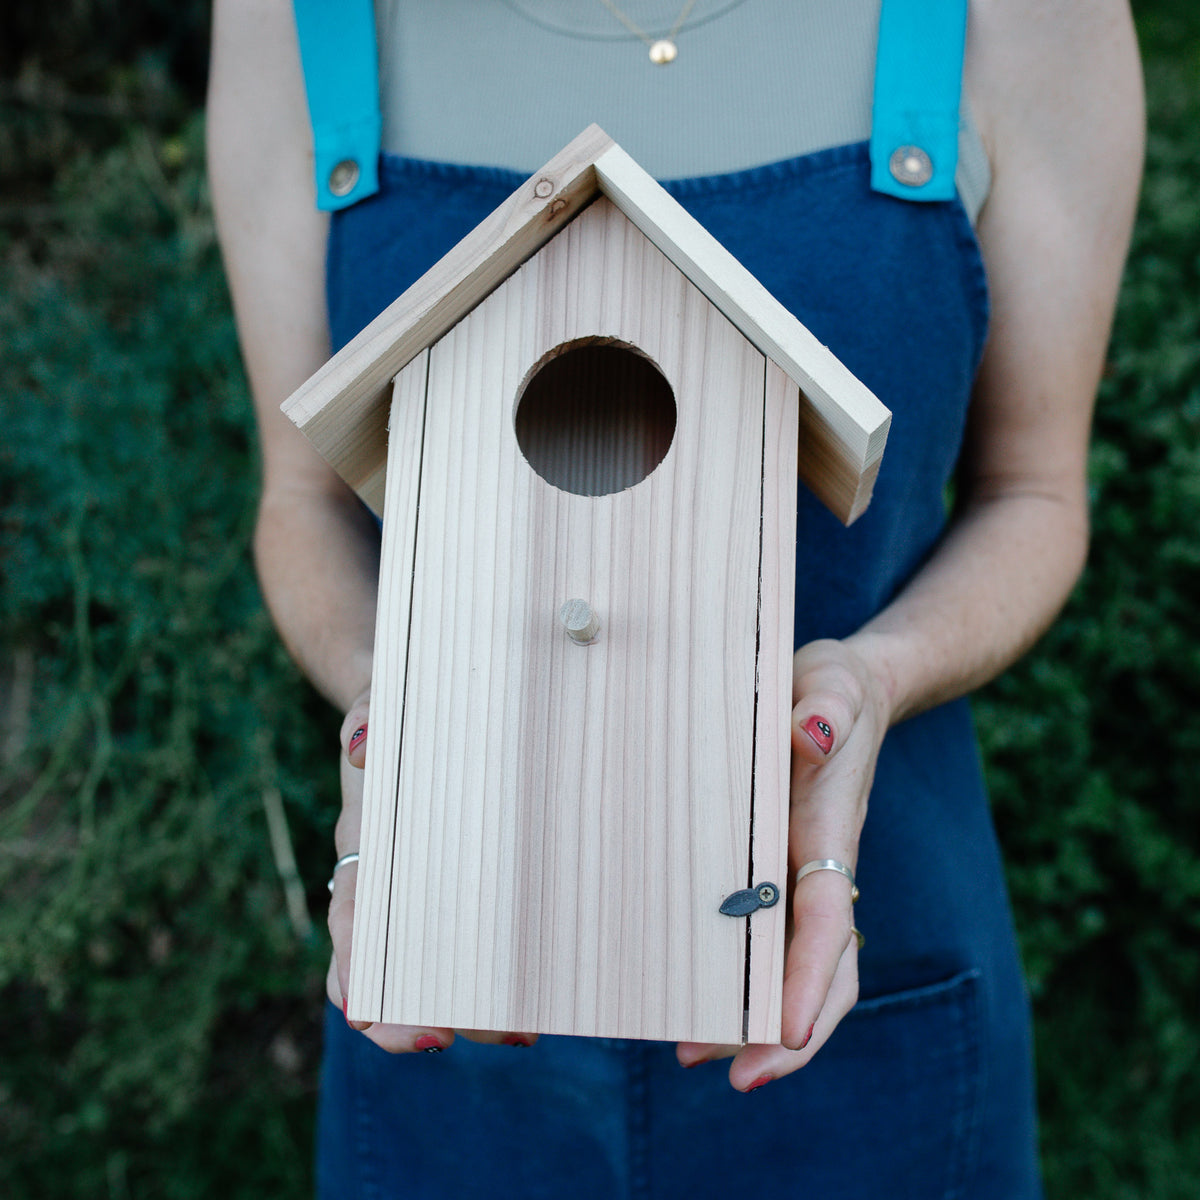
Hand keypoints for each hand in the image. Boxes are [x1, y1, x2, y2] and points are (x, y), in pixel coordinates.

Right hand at [325, 692, 538, 1051]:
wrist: (423, 699)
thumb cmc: (401, 705)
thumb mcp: (382, 700)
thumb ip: (369, 715)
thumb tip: (364, 747)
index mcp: (364, 844)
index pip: (347, 921)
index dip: (349, 971)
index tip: (365, 1012)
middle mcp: (389, 881)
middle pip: (386, 967)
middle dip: (410, 1013)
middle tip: (449, 1038)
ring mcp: (428, 887)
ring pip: (435, 965)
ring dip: (469, 1007)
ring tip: (522, 1030)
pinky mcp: (472, 881)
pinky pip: (478, 939)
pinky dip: (500, 974)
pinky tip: (541, 996)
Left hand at [676, 638, 889, 1089]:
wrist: (835, 692)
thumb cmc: (829, 689)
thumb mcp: (830, 683)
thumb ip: (828, 704)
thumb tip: (812, 731)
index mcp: (829, 835)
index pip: (827, 921)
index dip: (810, 980)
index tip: (787, 1031)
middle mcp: (815, 871)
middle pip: (821, 972)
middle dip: (785, 1033)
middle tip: (730, 1075)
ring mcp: (792, 878)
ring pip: (790, 969)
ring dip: (754, 1019)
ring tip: (692, 1052)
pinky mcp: (766, 873)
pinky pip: (760, 941)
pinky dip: (737, 981)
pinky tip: (688, 995)